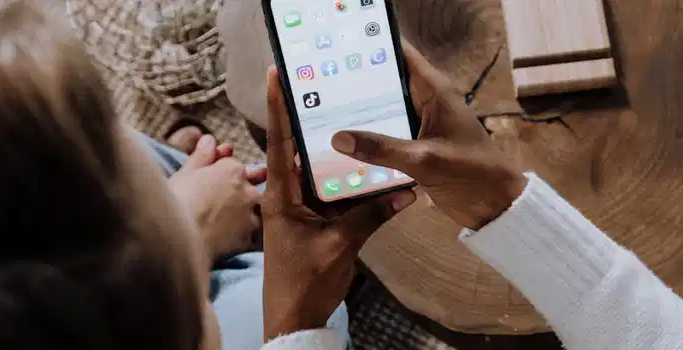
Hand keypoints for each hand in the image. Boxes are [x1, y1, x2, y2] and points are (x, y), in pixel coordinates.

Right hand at [169, 135, 266, 264]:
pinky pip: (251, 235)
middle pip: (252, 187)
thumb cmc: (177, 200)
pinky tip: (229, 239)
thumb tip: (210, 140)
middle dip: (243, 191)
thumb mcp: (186, 172)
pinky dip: (243, 235)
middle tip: (222, 203)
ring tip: (226, 222)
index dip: (223, 173)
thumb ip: (202, 156)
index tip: (212, 181)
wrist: (179, 236)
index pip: (235, 167)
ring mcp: (251, 214)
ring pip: (257, 211)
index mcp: (233, 170)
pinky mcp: (249, 237)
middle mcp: (248, 190)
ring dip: (248, 213)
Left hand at [261, 68, 416, 339]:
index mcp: (283, 196)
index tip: (276, 75)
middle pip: (300, 150)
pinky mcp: (314, 221)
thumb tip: (406, 191)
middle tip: (330, 90)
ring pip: (320, 172)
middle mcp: (288, 196)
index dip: (278, 108)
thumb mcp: (341, 246)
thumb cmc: (305, 282)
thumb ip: (371, 216)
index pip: (279, 143)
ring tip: (357, 122)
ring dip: (337, 154)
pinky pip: (332, 193)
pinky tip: (371, 170)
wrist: (295, 319)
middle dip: (313, 122)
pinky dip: (349, 183)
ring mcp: (301, 209)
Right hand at [331, 40, 527, 230]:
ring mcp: (419, 124)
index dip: (372, 46)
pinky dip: (367, 135)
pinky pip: (386, 134)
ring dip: (358, 110)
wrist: (496, 205)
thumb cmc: (470, 173)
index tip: (338, 49)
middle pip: (386, 82)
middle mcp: (424, 101)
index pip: (400, 54)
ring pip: (383, 109)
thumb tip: (337, 138)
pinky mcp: (415, 146)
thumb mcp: (424, 160)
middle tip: (316, 80)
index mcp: (434, 91)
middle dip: (355, 79)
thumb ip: (382, 148)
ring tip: (318, 107)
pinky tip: (339, 140)